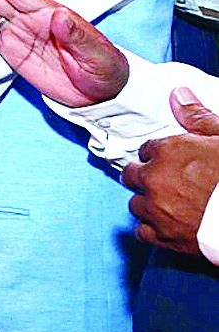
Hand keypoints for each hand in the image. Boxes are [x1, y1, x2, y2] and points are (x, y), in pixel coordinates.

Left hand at [121, 88, 218, 257]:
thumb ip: (198, 117)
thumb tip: (178, 94)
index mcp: (169, 151)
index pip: (146, 149)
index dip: (159, 156)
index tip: (171, 162)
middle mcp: (155, 179)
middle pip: (133, 175)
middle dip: (146, 177)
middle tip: (167, 182)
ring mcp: (156, 209)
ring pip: (135, 203)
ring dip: (148, 203)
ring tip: (170, 204)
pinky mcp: (162, 236)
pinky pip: (142, 231)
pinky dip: (152, 229)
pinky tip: (168, 225)